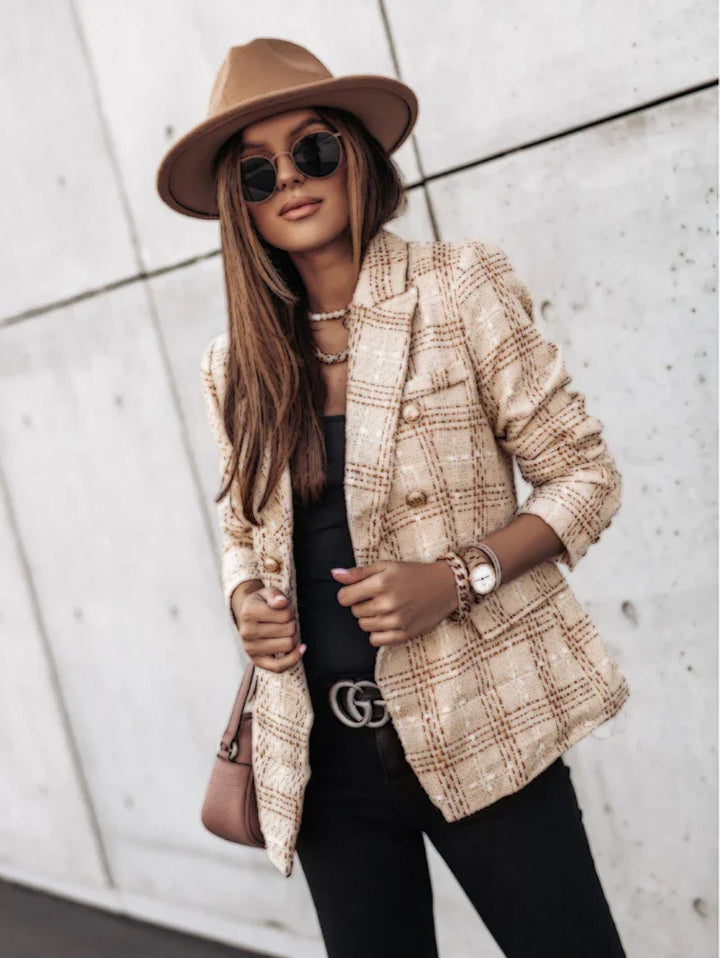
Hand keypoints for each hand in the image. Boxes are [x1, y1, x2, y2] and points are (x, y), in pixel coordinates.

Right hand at [237, 586, 305, 672]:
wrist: (247, 617)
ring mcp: (250, 648)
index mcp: (248, 612)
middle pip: (289, 630)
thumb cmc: (262, 603)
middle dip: (293, 623)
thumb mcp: (267, 592)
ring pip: (288, 645)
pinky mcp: (256, 661)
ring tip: (285, 630)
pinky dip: (294, 658)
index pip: (286, 615)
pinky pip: (279, 666)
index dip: (291, 611)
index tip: (285, 609)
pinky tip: (301, 648)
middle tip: (285, 620)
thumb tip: (281, 602)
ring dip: (293, 636)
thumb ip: (275, 595)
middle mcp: (246, 632)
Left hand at [331, 560, 458, 646]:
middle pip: (354, 612)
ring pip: (364, 626)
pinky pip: (376, 640)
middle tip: (378, 596)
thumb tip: (334, 574)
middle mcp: (388, 603)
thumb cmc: (414, 573)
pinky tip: (388, 621)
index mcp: (381, 583)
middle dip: (361, 604)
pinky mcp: (404, 634)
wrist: (445, 586)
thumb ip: (358, 572)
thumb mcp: (386, 566)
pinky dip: (378, 632)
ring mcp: (397, 621)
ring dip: (370, 618)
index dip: (348, 594)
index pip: (344, 598)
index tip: (358, 591)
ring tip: (385, 607)